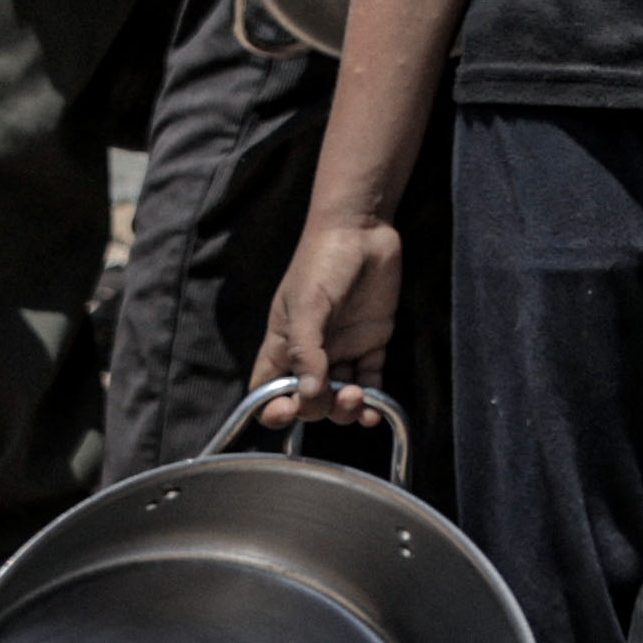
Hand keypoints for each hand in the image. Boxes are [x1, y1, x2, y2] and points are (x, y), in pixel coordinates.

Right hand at [250, 216, 405, 425]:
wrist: (363, 231)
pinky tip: (374, 411)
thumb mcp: (306, 306)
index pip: (267, 390)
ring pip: (339, 395)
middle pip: (307, 400)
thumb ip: (305, 351)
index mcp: (282, 345)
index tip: (287, 411)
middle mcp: (311, 353)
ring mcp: (342, 348)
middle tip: (338, 395)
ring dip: (346, 408)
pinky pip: (370, 381)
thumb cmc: (322, 263)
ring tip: (358, 399)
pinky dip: (372, 399)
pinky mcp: (371, 341)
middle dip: (319, 408)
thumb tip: (307, 394)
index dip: (272, 409)